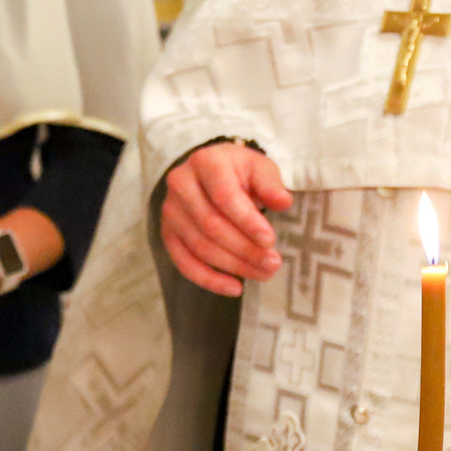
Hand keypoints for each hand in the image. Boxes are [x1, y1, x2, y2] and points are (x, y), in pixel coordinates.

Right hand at [159, 143, 291, 296]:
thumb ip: (271, 184)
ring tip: (263, 273)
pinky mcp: (168, 233)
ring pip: (200, 246)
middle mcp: (181, 184)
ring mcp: (171, 210)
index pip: (224, 196)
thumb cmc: (238, 171)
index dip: (247, 222)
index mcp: (206, 162)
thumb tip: (283, 202)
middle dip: (245, 249)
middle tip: (273, 263)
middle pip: (211, 225)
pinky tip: (234, 288)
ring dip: (233, 266)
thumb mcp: (259, 167)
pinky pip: (184, 262)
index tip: (270, 241)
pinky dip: (209, 280)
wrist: (208, 171)